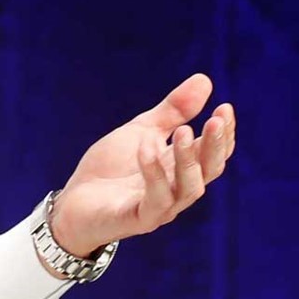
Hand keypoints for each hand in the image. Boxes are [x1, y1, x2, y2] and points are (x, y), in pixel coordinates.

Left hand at [49, 73, 235, 256]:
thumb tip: (205, 79)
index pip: (215, 154)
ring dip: (189, 159)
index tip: (225, 108)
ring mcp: (161, 207)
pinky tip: (147, 148)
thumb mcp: (143, 131)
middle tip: (216, 120)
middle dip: (216, 145)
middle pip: (210, 171)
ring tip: (184, 131)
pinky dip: (154, 173)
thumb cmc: (111, 169)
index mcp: (181, 168)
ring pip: (190, 188)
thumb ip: (173, 111)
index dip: (224, 133)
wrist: (73, 202)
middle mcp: (178, 189)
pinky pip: (156, 199)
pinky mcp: (140, 219)